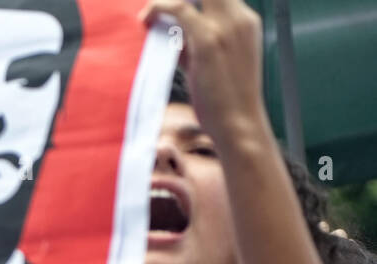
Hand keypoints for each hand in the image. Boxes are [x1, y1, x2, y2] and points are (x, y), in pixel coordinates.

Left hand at [140, 0, 267, 144]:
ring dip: (167, 0)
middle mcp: (240, 18)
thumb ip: (194, 45)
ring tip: (148, 14)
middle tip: (159, 8)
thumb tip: (172, 36)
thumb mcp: (210, 63)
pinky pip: (180, 7)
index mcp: (246, 22)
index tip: (170, 9)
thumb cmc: (224, 101)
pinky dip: (159, 7)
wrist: (239, 123)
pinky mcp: (208, 40)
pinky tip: (145, 19)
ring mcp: (226, 27)